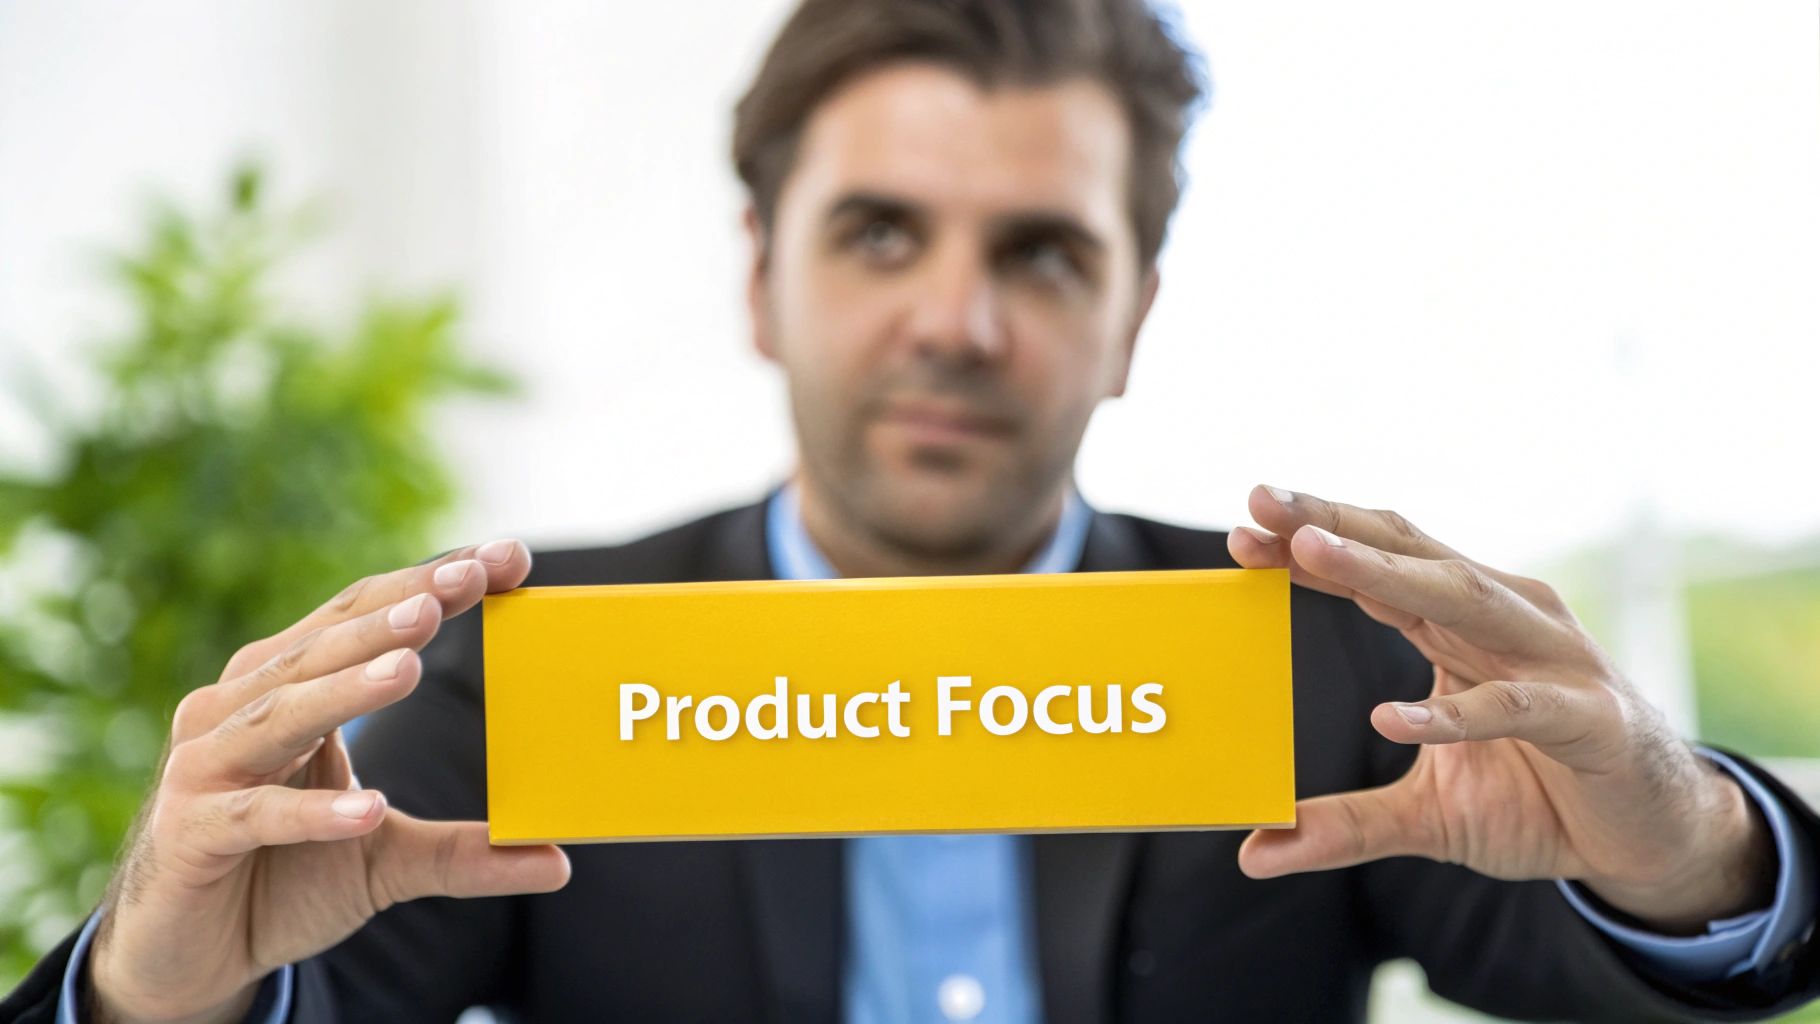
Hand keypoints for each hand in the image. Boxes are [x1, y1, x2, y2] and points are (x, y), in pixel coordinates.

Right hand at [87, 540, 570, 1023]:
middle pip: (327, 645)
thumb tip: (559, 861)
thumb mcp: (387, 858)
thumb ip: (466, 852)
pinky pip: (258, 814)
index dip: (430, 582)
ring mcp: (208, 766)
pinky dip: (313, 809)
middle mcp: (241, 708)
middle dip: (399, 610)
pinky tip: (369, 805)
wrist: (186, 953)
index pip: (367, 618)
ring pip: (285, 712)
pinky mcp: (193, 831)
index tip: (507, 557)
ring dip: (348, 686)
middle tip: (465, 583)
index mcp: (289, 687)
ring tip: (412, 666)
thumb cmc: (282, 877)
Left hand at [1227, 485, 1774, 933]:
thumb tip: (1254, 853)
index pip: (1378, 566)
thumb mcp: (1427, 816)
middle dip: (1332, 526)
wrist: (1650, 840)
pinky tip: (1394, 715)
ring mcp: (1552, 662)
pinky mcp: (1590, 720)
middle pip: (1409, 556)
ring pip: (1459, 599)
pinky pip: (1515, 706)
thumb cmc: (1539, 799)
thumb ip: (1346, 826)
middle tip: (1260, 504)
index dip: (1312, 545)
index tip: (1239, 535)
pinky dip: (1455, 710)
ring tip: (1313, 553)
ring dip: (1382, 573)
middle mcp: (1505, 622)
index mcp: (1462, 625)